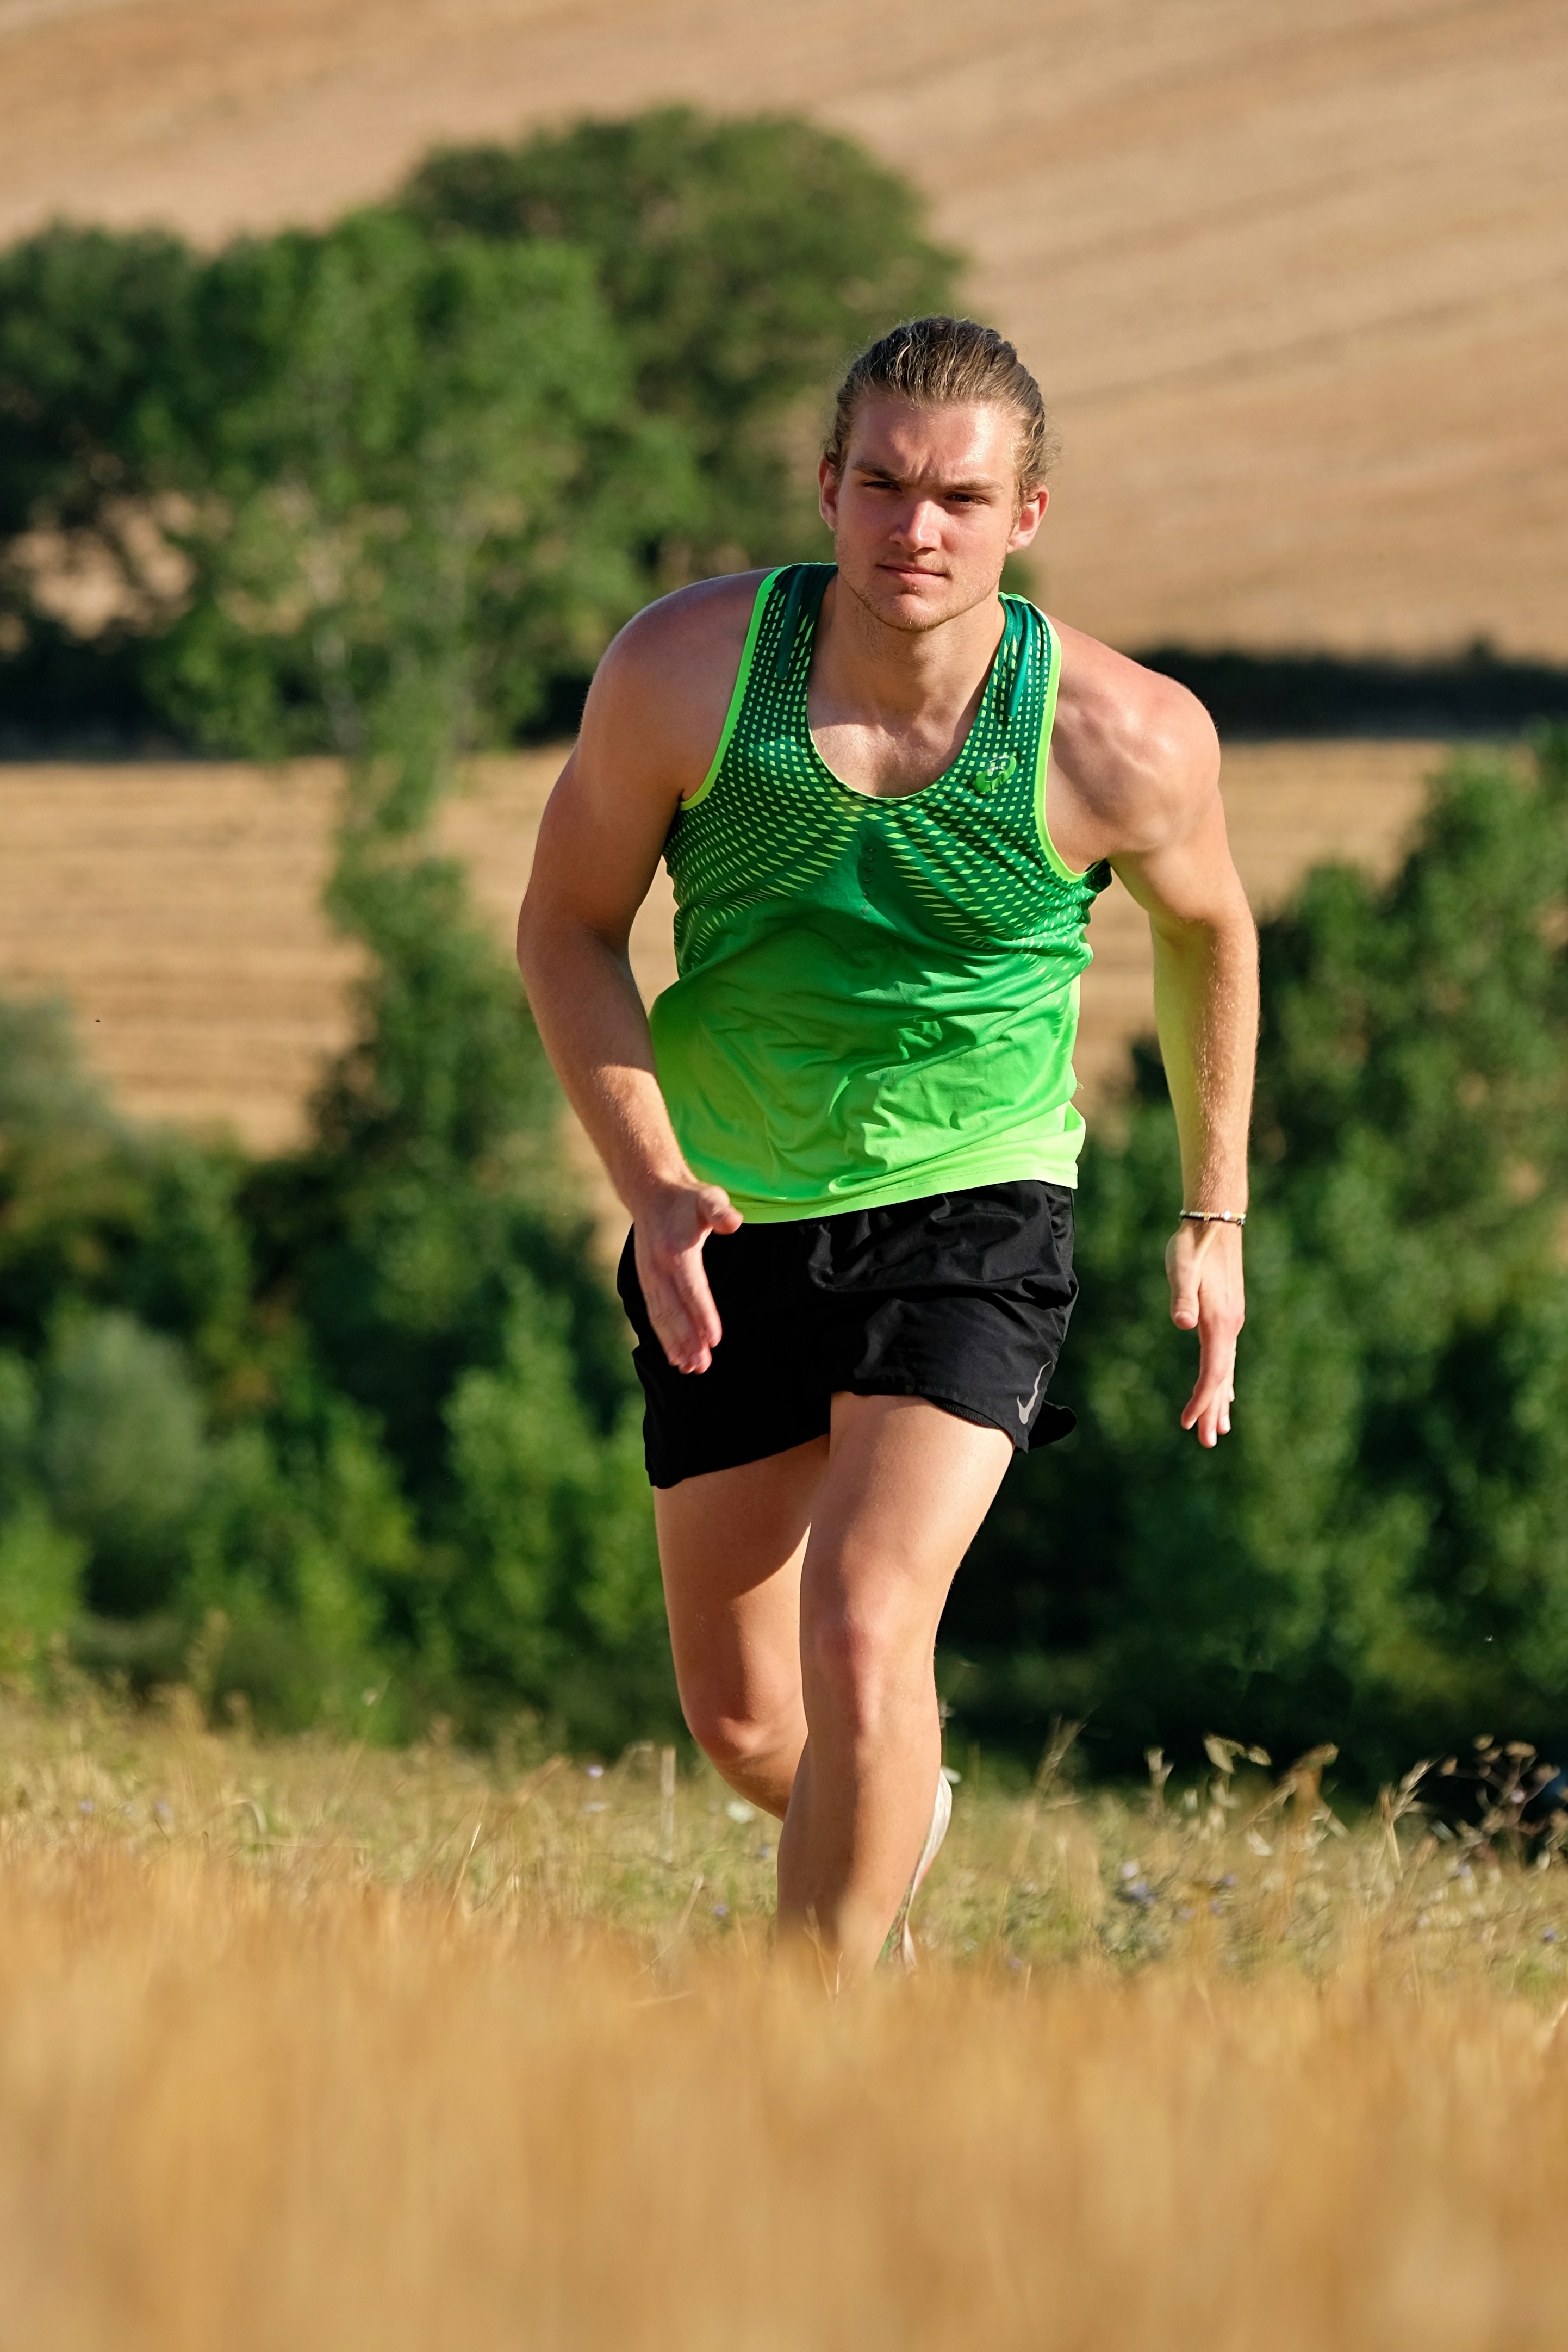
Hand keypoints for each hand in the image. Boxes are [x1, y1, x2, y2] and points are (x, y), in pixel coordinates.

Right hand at [633, 1179, 742, 1373]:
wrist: (650, 1193)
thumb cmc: (687, 1199)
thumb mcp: (707, 1197)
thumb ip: (719, 1211)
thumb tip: (732, 1222)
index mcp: (675, 1250)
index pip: (692, 1289)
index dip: (703, 1315)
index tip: (715, 1339)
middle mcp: (658, 1268)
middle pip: (674, 1310)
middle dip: (688, 1340)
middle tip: (703, 1366)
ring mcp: (649, 1277)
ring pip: (662, 1318)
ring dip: (675, 1345)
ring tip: (691, 1369)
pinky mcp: (647, 1283)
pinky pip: (655, 1315)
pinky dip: (664, 1337)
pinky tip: (675, 1357)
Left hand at [1165, 1219, 1244, 1447]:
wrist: (1215, 1222)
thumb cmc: (1192, 1245)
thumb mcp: (1181, 1268)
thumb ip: (1181, 1297)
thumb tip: (1182, 1323)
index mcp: (1218, 1322)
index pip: (1213, 1372)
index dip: (1201, 1400)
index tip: (1189, 1424)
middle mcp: (1230, 1326)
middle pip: (1223, 1379)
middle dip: (1214, 1411)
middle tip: (1208, 1442)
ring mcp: (1231, 1321)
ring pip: (1227, 1370)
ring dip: (1222, 1400)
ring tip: (1220, 1428)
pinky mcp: (1228, 1314)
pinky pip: (1227, 1357)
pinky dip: (1225, 1378)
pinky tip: (1226, 1391)